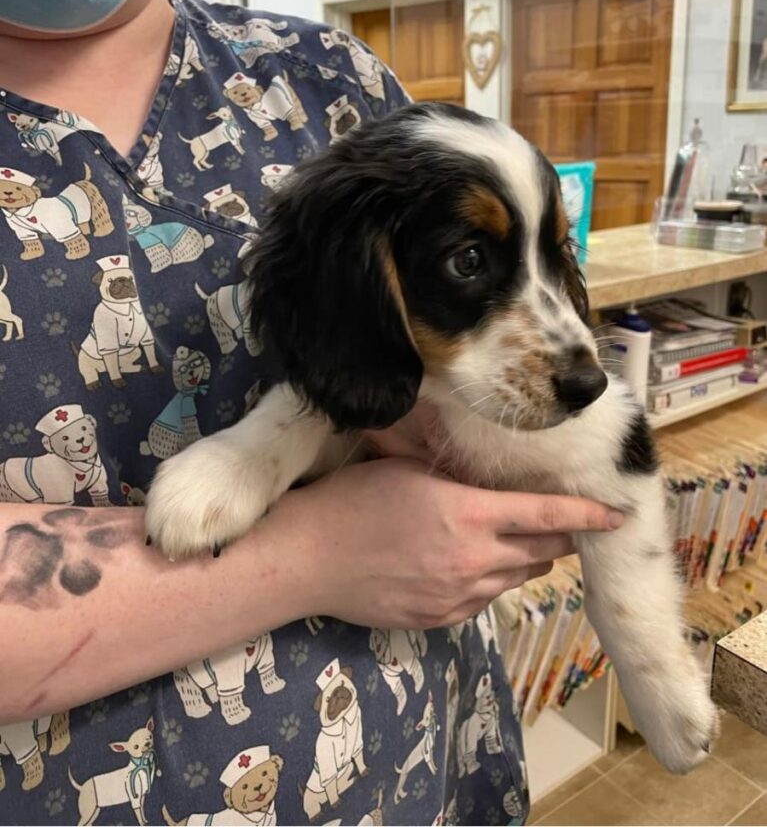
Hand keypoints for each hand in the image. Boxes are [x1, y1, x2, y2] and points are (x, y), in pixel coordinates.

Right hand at [275, 457, 622, 629]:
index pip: (548, 517)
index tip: (617, 514)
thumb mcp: (407, 466)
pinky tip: (468, 562)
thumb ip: (456, 469)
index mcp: (469, 515)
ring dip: (524, 558)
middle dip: (558, 536)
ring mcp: (460, 596)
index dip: (588, 515)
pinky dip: (491, 579)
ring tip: (508, 539)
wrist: (309, 559)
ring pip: (517, 578)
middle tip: (558, 520)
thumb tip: (484, 461)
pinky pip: (485, 599)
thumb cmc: (353, 499)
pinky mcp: (442, 619)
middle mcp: (475, 560)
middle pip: (542, 552)